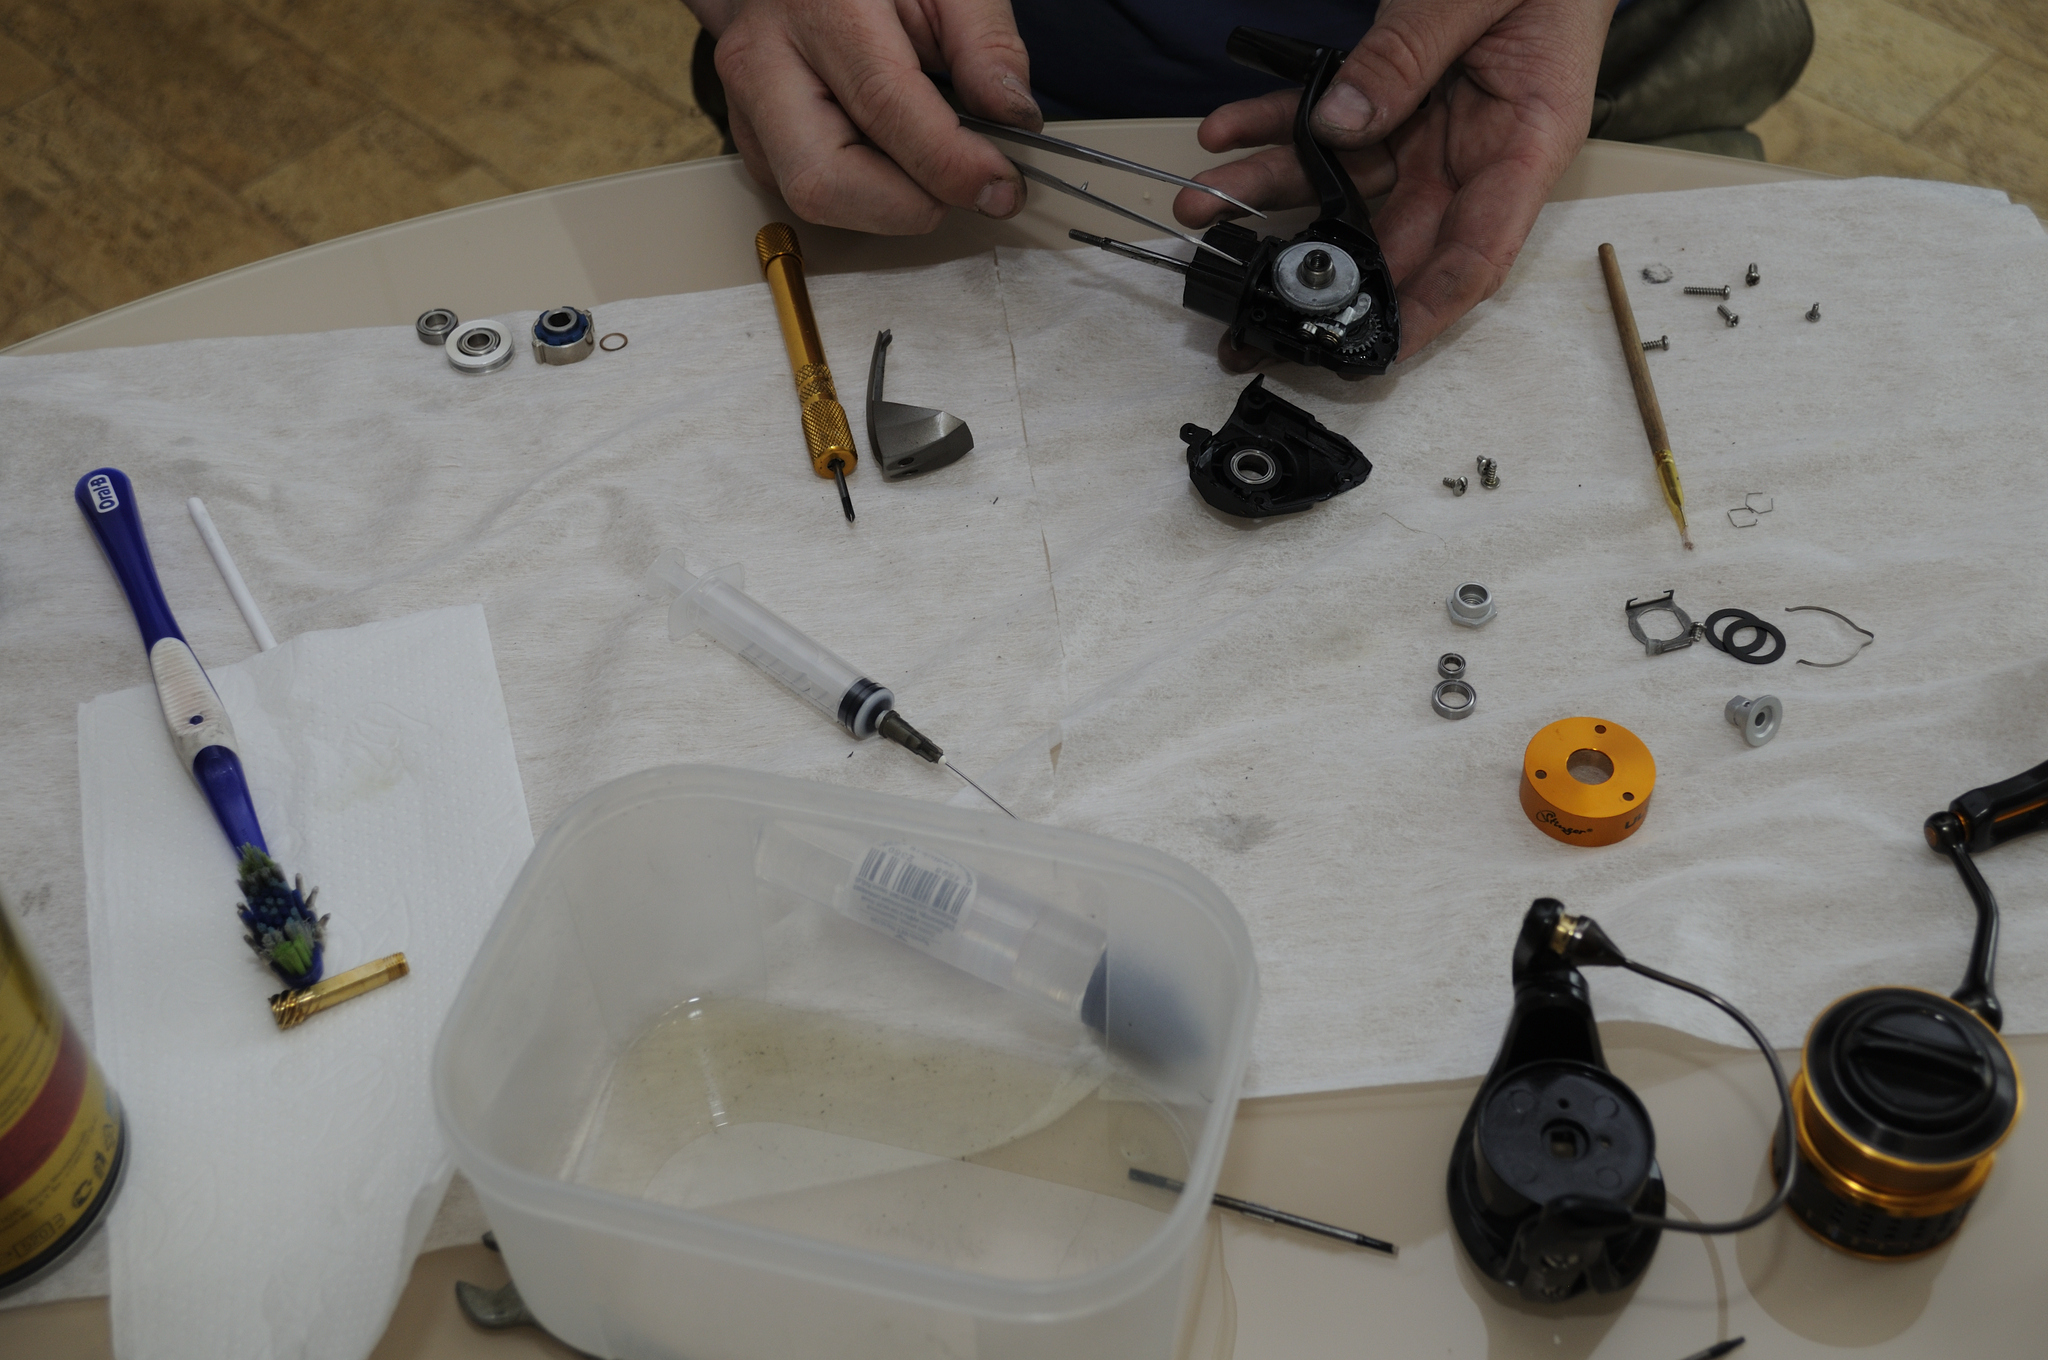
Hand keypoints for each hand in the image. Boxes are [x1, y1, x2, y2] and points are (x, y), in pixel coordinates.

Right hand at [704, 0, 1043, 233]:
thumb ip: (985, 40)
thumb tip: (1014, 118)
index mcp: (818, 4)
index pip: (884, 107)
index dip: (950, 163)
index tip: (1001, 185)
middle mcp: (763, 59)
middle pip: (823, 179)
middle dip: (907, 206)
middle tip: (966, 189)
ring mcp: (746, 105)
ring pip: (811, 198)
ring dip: (889, 204)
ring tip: (932, 162)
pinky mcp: (750, 138)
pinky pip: (808, 193)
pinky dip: (865, 192)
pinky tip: (894, 155)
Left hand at [1175, 0, 1612, 360]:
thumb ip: (1410, 55)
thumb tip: (1340, 121)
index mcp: (1525, 143)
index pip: (1476, 254)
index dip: (1424, 312)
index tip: (1369, 353)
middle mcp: (1474, 152)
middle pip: (1393, 236)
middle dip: (1314, 275)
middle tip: (1244, 312)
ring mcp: (1430, 130)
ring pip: (1342, 182)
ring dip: (1268, 192)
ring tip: (1201, 204)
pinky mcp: (1393, 99)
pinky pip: (1326, 122)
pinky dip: (1274, 126)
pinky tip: (1224, 133)